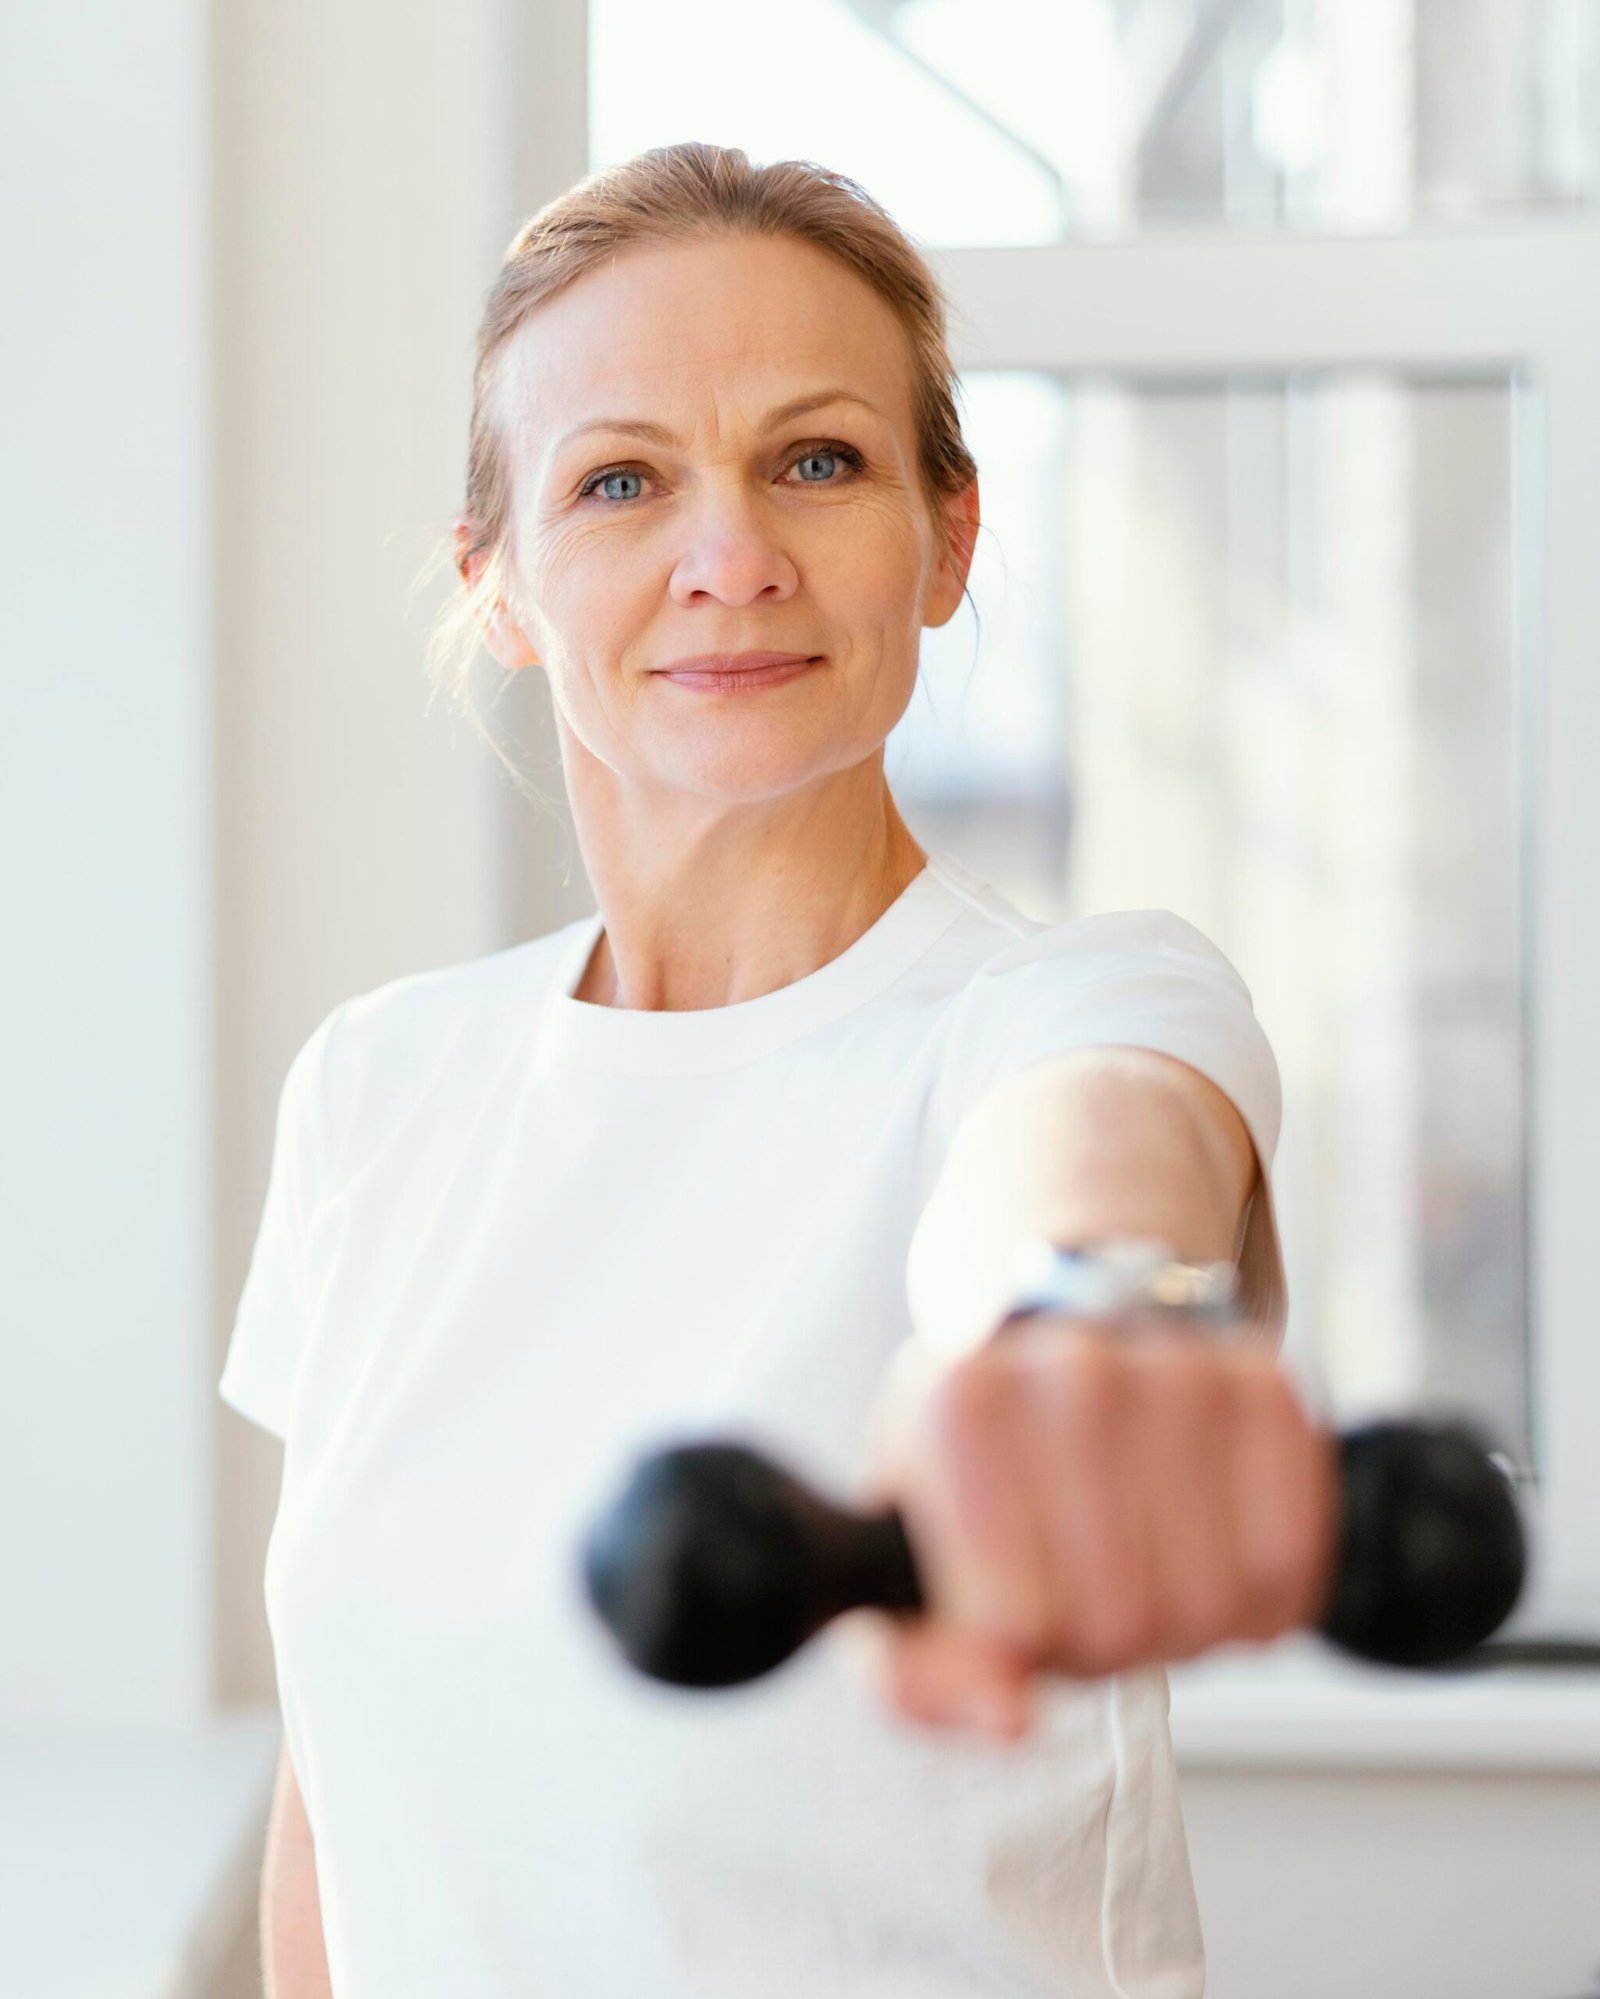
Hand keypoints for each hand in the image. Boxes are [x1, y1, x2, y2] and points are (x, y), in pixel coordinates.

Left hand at [853, 1317, 1340, 1739]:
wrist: (1053, 1383)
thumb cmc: (974, 1487)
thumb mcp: (907, 1578)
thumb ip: (925, 1674)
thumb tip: (1009, 1721)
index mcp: (961, 1404)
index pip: (1013, 1626)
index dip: (1017, 1654)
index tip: (1005, 1601)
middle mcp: (1070, 1364)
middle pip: (1117, 1623)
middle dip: (1096, 1644)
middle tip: (1077, 1587)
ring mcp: (1180, 1365)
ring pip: (1209, 1605)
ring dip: (1177, 1627)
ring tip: (1136, 1564)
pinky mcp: (1268, 1386)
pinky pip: (1290, 1565)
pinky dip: (1255, 1600)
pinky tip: (1205, 1550)